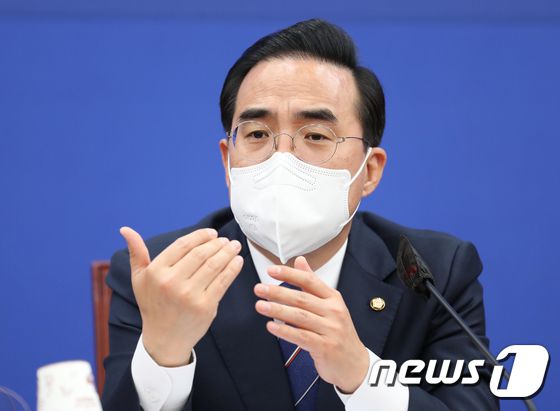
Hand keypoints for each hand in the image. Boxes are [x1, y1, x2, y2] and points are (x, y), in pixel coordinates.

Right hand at [120, 227, 243, 366]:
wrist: (164, 339)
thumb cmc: (153, 305)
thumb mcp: (140, 279)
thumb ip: (136, 253)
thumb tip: (125, 229)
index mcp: (156, 272)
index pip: (182, 245)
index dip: (200, 236)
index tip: (212, 233)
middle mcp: (172, 282)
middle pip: (200, 254)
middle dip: (217, 243)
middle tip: (226, 240)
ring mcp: (190, 295)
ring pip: (214, 265)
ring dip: (227, 253)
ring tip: (234, 246)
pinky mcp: (205, 307)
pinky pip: (223, 282)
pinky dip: (233, 269)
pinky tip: (237, 261)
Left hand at [253, 256, 368, 393]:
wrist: (354, 363)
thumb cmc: (338, 332)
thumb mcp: (329, 304)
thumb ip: (312, 283)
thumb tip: (300, 261)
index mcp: (333, 298)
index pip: (309, 280)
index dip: (289, 274)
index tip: (271, 270)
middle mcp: (333, 311)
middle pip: (302, 298)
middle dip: (278, 292)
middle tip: (260, 289)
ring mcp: (330, 329)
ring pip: (299, 316)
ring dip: (277, 310)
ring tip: (260, 306)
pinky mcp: (325, 347)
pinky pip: (301, 336)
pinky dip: (285, 331)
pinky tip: (272, 326)